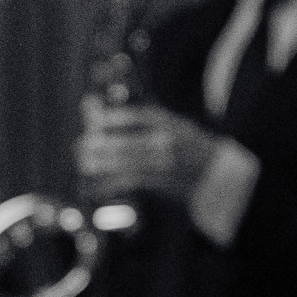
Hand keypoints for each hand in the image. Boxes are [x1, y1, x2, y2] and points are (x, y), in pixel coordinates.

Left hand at [74, 100, 221, 207]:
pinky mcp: (160, 183)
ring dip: (100, 165)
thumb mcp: (170, 122)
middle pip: (124, 142)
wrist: (215, 172)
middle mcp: (164, 141)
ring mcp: (162, 163)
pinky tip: (97, 185)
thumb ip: (138, 118)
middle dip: (98, 145)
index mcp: (166, 122)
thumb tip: (101, 110)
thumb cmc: (188, 144)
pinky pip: (130, 183)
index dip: (108, 119)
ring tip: (84, 164)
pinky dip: (111, 185)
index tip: (90, 121)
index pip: (132, 117)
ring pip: (124, 164)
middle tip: (80, 146)